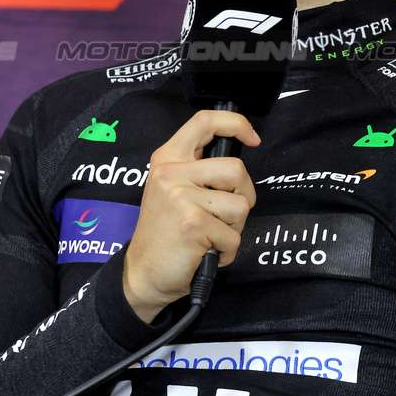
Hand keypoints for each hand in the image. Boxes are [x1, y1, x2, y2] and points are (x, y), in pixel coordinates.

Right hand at [122, 109, 258, 322]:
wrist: (143, 274)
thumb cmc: (164, 233)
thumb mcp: (170, 189)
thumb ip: (196, 168)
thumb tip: (236, 158)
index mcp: (168, 159)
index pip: (204, 121)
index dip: (236, 123)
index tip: (252, 138)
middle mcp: (171, 173)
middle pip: (236, 169)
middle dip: (244, 195)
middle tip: (225, 213)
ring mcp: (181, 198)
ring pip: (241, 205)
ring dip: (234, 227)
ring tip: (210, 234)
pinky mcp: (193, 224)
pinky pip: (234, 236)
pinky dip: (227, 251)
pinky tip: (206, 251)